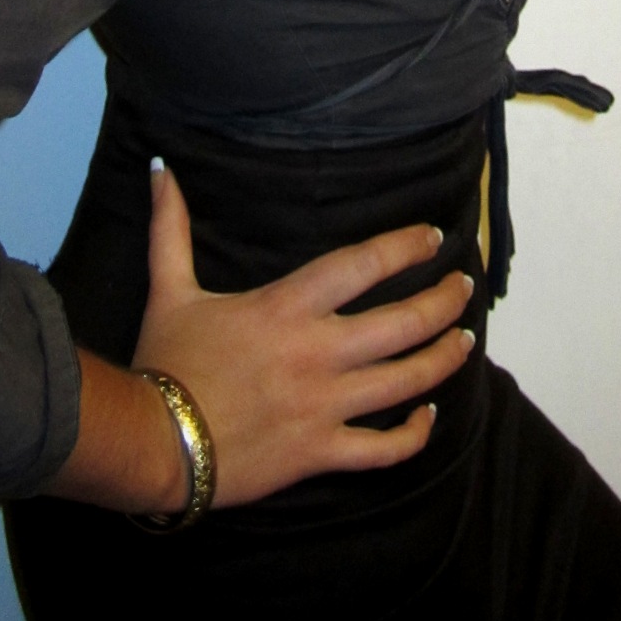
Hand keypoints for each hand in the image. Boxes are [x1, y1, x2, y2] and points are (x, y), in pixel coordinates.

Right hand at [131, 161, 474, 508]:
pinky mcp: (321, 452)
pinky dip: (414, 434)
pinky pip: (384, 449)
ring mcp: (325, 405)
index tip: (433, 237)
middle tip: (464, 287)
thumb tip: (159, 168)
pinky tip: (428, 416)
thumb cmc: (166, 363)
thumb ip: (170, 228)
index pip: (363, 265)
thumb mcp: (169, 290)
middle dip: (444, 302)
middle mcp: (317, 353)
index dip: (405, 247)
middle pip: (403, 322)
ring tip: (465, 340)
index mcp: (287, 307)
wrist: (154, 443)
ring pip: (406, 381)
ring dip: (444, 359)